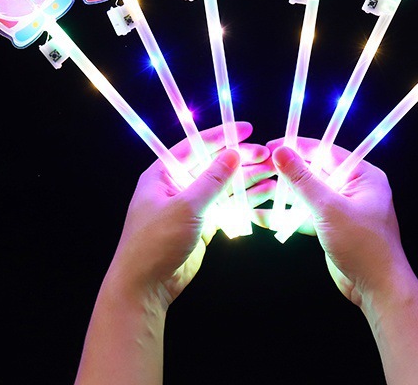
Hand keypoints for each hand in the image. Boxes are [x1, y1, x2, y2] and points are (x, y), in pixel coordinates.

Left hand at [104, 121, 269, 308]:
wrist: (145, 287)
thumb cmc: (154, 243)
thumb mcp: (185, 207)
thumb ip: (212, 181)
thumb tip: (233, 154)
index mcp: (164, 173)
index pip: (196, 146)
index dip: (222, 136)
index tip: (246, 129)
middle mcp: (177, 186)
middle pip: (213, 165)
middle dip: (240, 160)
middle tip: (266, 155)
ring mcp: (190, 206)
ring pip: (223, 187)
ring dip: (246, 181)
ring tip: (272, 175)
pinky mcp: (202, 225)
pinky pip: (226, 207)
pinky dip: (244, 202)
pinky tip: (263, 196)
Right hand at [253, 138, 417, 384]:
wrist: (378, 290)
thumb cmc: (363, 245)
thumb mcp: (329, 208)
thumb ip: (303, 180)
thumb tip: (281, 152)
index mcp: (363, 175)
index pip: (327, 151)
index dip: (298, 147)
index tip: (273, 146)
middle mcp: (355, 188)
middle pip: (316, 172)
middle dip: (289, 172)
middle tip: (262, 168)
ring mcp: (344, 208)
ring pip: (310, 195)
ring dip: (286, 195)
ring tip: (259, 191)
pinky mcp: (334, 227)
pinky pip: (309, 214)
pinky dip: (290, 216)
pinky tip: (266, 216)